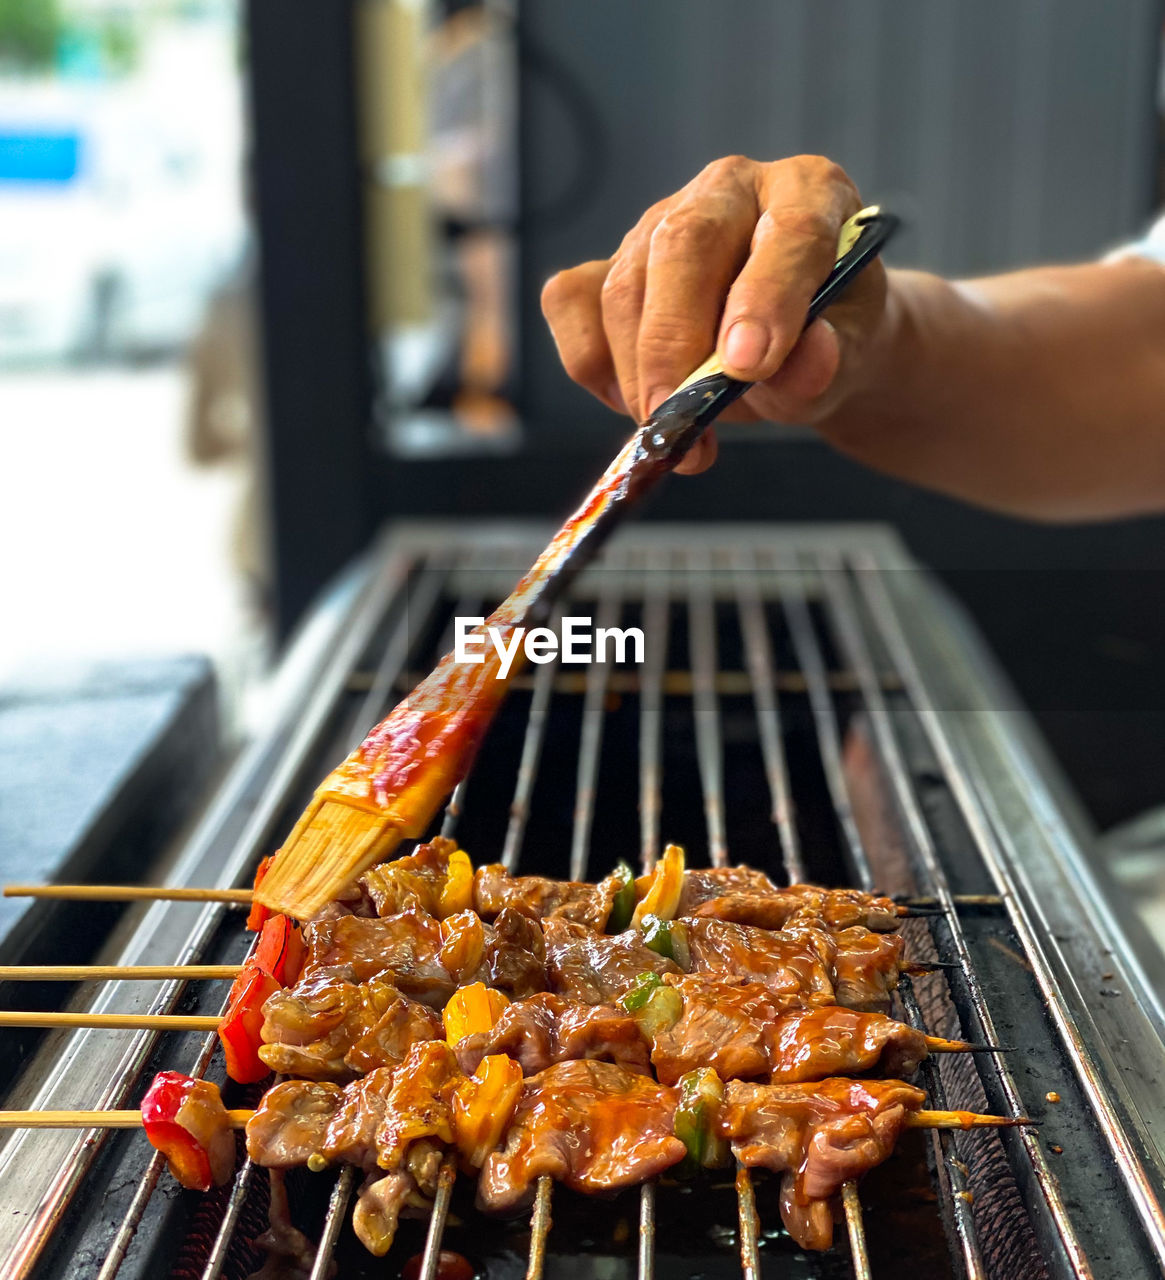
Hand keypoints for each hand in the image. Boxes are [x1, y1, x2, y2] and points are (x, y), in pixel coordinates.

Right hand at [539, 155, 887, 472]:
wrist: (798, 348)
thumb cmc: (825, 339)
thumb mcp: (848, 355)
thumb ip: (828, 359)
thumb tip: (807, 363)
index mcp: (808, 191)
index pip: (790, 231)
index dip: (766, 298)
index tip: (749, 366)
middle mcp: (727, 192)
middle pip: (683, 246)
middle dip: (674, 343)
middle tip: (676, 417)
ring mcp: (658, 222)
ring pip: (623, 287)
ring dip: (636, 375)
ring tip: (673, 434)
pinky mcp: (608, 262)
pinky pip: (571, 303)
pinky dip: (592, 364)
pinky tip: (635, 400)